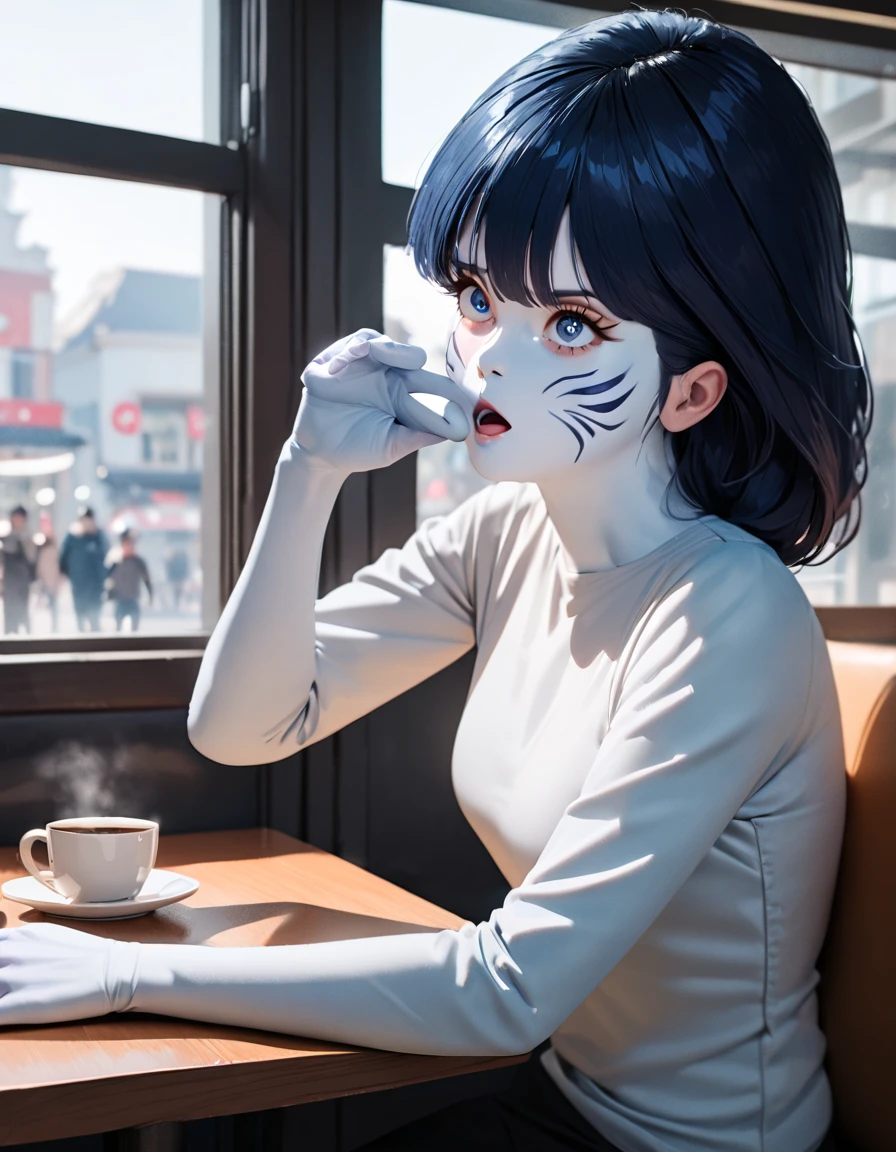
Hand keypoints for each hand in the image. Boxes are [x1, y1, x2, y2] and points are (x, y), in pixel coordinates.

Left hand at [0, 923, 139, 1026]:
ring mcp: (14, 979)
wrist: (117, 971)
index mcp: (21, 937)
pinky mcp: (20, 1006)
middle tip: (7, 991)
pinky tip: (9, 1018)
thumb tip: (11, 949)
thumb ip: (26, 944)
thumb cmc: (91, 957)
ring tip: (11, 1003)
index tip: (4, 972)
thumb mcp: (53, 937)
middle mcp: (13, 953)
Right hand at [291, 329, 472, 474]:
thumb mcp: (391, 447)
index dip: (447, 387)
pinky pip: (348, 347)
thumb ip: (416, 437)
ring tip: (376, 351)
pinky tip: (340, 366)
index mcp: (405, 395)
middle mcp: (387, 376)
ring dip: (381, 345)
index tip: (461, 395)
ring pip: (379, 343)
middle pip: (409, 355)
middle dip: (411, 354)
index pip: (433, 385)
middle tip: (417, 362)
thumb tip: (451, 434)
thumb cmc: (359, 451)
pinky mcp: (337, 363)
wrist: (321, 455)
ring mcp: (363, 367)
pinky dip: (347, 351)